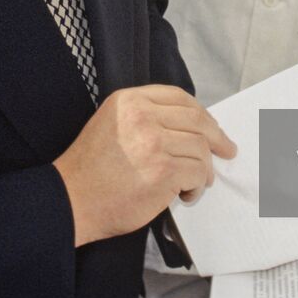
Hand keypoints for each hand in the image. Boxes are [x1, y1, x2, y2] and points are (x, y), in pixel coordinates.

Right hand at [53, 85, 235, 246]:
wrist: (71, 199)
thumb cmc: (91, 169)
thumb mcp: (112, 123)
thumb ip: (145, 116)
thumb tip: (189, 127)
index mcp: (130, 100)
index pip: (179, 97)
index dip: (202, 113)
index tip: (213, 127)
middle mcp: (143, 116)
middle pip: (197, 120)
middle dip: (217, 137)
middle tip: (226, 151)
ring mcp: (154, 142)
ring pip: (200, 148)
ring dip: (203, 169)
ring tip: (195, 183)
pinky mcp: (163, 171)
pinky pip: (198, 173)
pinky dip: (197, 186)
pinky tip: (185, 194)